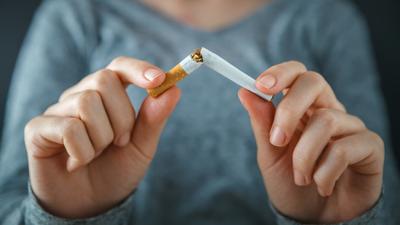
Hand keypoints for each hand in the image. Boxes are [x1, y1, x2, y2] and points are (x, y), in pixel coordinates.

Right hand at [24, 57, 179, 217]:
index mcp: (106, 97)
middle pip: (104, 80)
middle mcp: (80, 97)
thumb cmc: (116, 170)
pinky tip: (77, 163)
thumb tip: (174, 88)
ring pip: (87, 103)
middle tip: (119, 143)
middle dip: (122, 118)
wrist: (90, 205)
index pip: (119, 67)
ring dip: (102, 138)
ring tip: (97, 154)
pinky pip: (68, 127)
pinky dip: (82, 152)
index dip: (138, 69)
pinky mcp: (38, 129)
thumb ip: (154, 118)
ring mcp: (58, 111)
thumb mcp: (141, 146)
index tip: (160, 79)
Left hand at [238, 61, 383, 222]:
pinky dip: (324, 172)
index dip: (280, 73)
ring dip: (304, 156)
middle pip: (314, 82)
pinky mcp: (369, 146)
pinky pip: (344, 148)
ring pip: (325, 120)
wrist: (312, 217)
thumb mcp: (269, 155)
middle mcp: (328, 111)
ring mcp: (350, 127)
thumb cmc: (290, 183)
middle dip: (288, 110)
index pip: (297, 74)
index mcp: (302, 108)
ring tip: (301, 178)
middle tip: (277, 141)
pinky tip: (321, 185)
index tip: (260, 86)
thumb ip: (262, 124)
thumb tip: (244, 92)